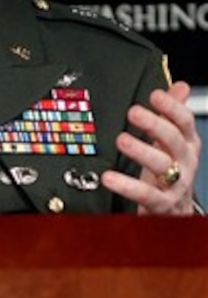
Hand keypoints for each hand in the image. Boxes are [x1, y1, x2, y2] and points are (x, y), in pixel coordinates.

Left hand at [101, 81, 200, 214]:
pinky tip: (109, 178)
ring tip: (121, 139)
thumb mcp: (174, 142)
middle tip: (134, 112)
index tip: (156, 94)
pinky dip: (126, 186)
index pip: (185, 122)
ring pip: (162, 165)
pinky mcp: (162, 204)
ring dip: (141, 151)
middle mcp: (185, 162)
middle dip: (155, 124)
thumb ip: (173, 114)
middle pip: (174, 140)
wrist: (176, 211)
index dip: (172, 107)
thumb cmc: (171, 172)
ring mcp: (176, 184)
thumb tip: (180, 86)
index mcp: (188, 144)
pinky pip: (145, 194)